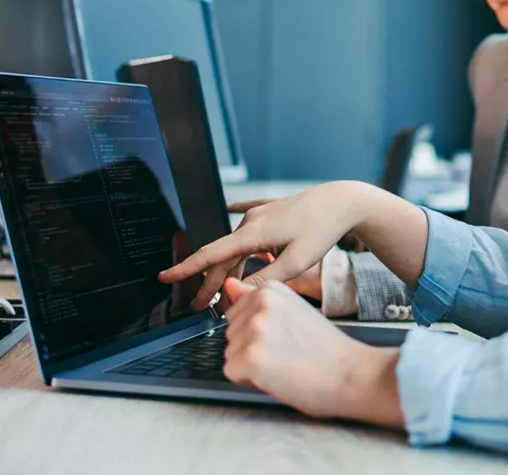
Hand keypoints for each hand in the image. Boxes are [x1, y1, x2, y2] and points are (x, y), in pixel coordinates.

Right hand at [163, 181, 381, 309]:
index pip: (211, 255)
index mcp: (252, 234)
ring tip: (223, 292)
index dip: (187, 269)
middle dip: (209, 283)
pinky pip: (247, 224)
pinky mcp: (271, 211)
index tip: (166, 277)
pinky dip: (238, 233)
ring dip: (228, 268)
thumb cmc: (322, 230)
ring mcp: (259, 214)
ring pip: (236, 246)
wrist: (342, 201)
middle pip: (222, 257)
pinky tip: (228, 210)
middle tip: (198, 307)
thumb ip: (266, 280)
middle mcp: (250, 222)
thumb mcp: (297, 262)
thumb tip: (240, 294)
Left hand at [220, 278, 402, 426]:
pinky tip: (276, 376)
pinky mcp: (249, 357)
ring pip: (230, 352)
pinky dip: (249, 380)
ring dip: (250, 363)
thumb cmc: (327, 348)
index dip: (258, 330)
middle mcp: (260, 304)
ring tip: (283, 363)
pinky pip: (232, 371)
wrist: (350, 374)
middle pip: (231, 331)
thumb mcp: (293, 311)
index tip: (282, 336)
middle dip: (250, 346)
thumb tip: (228, 285)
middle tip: (284, 352)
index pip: (238, 311)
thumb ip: (257, 299)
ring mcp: (254, 330)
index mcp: (270, 290)